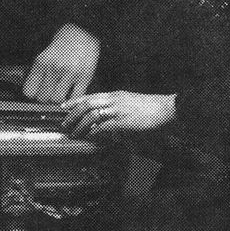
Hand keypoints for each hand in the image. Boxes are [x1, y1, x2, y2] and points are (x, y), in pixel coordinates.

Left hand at [23, 24, 100, 102]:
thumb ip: (38, 71)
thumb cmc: (62, 41)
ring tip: (61, 91)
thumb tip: (33, 90)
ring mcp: (70, 74)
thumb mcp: (44, 53)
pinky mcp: (84, 77)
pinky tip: (72, 92)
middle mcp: (54, 68)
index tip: (37, 91)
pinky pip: (75, 98)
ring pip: (57, 100)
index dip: (33, 93)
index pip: (29, 92)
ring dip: (58, 98)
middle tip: (50, 90)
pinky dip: (72, 98)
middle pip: (42, 98)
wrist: (83, 30)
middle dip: (45, 97)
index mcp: (42, 62)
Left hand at [61, 91, 176, 138]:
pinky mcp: (123, 120)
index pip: (89, 96)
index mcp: (114, 94)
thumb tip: (106, 120)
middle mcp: (113, 99)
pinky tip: (89, 136)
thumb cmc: (150, 107)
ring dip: (80, 125)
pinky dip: (94, 131)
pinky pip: (103, 125)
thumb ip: (116, 109)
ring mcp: (117, 109)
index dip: (75, 101)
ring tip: (74, 133)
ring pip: (91, 114)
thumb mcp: (129, 103)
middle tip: (64, 123)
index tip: (64, 106)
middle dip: (72, 114)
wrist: (166, 108)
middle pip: (86, 104)